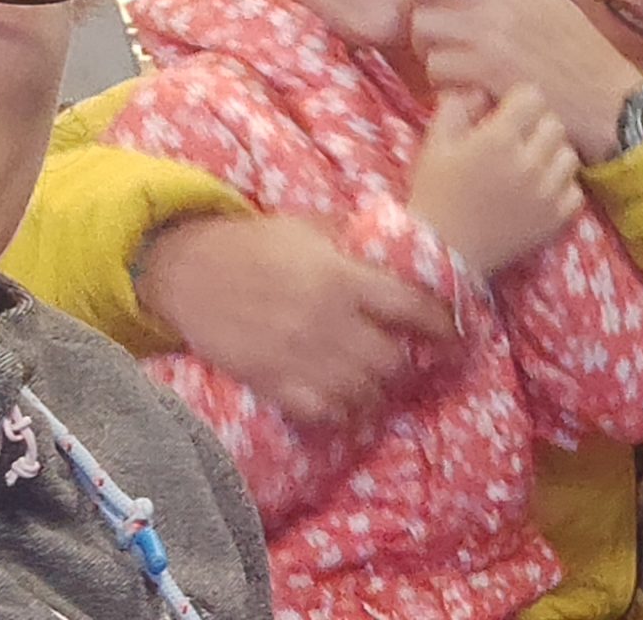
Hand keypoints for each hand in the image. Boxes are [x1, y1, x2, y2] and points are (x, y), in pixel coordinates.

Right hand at [135, 213, 455, 424]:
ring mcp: (302, 359)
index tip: (456, 335)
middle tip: (403, 358)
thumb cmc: (253, 244)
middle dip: (404, 363)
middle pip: (392, 362)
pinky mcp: (275, 384)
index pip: (414, 310)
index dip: (444, 326)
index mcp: (344, 280)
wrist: (187, 272)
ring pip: (364, 394)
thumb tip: (396, 248)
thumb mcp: (310, 228)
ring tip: (373, 382)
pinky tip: (341, 401)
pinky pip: (326, 414)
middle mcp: (330, 324)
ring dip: (375, 391)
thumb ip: (354, 241)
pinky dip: (341, 412)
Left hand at [406, 0, 642, 162]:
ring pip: (423, 26)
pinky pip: (436, 67)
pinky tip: (465, 87)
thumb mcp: (547, 2)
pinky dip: (443, 82)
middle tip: (424, 25)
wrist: (608, 100)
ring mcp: (491, 31)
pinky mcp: (486, 69)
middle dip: (411, 4)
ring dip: (426, 48)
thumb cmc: (580, 55)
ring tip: (448, 61)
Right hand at [409, 87, 585, 275]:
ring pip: (569, 155)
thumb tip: (483, 92)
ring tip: (532, 163)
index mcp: (498, 139)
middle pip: (554, 124)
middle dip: (537, 125)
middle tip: (519, 138)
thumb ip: (458, 106)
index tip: (507, 113)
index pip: (533, 97)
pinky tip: (541, 190)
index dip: (519, 101)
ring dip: (552, 154)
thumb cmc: (435, 193)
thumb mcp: (436, 143)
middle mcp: (529, 162)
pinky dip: (562, 188)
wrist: (441, 252)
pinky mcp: (555, 220)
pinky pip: (575, 191)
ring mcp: (546, 193)